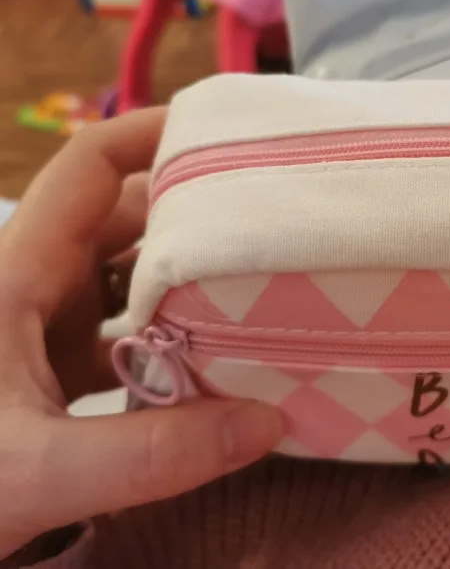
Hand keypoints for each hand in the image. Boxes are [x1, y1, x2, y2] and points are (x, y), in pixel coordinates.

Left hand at [0, 109, 281, 558]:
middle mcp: (32, 288)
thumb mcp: (33, 470)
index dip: (154, 132)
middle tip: (271, 228)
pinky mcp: (51, 375)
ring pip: (128, 279)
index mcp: (17, 276)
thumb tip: (267, 423)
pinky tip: (215, 368)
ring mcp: (42, 332)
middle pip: (125, 220)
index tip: (228, 131)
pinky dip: (170, 341)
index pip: (90, 167)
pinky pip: (126, 335)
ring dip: (186, 284)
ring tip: (260, 291)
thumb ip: (148, 454)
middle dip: (195, 217)